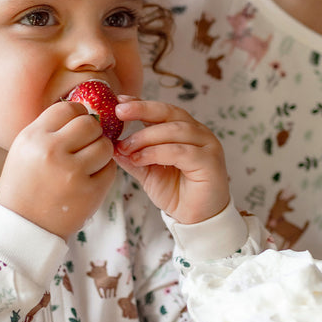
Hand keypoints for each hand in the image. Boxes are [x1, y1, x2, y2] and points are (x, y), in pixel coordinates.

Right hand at [0, 100, 116, 239]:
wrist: (23, 226)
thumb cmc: (24, 184)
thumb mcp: (24, 150)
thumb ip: (49, 129)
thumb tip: (82, 111)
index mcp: (33, 137)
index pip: (67, 108)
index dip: (77, 114)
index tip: (76, 126)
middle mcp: (52, 151)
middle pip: (90, 124)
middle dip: (92, 132)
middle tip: (85, 145)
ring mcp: (72, 172)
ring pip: (105, 145)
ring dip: (101, 151)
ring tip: (88, 162)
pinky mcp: (90, 192)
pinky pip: (110, 169)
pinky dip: (103, 171)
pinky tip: (89, 178)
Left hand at [113, 98, 229, 223]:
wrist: (196, 219)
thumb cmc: (176, 193)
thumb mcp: (147, 172)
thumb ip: (132, 157)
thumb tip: (111, 144)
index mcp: (185, 130)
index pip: (162, 111)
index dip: (141, 104)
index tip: (118, 102)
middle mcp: (198, 133)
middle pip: (170, 113)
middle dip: (142, 110)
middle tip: (119, 112)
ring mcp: (207, 145)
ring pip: (174, 130)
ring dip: (146, 137)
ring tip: (126, 147)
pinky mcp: (210, 161)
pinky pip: (180, 151)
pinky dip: (157, 152)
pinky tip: (140, 159)